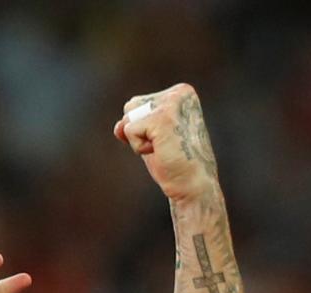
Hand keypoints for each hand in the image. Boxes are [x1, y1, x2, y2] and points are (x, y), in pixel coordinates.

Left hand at [113, 83, 219, 202]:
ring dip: (138, 139)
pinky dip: (138, 147)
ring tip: (161, 147)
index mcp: (181, 92)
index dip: (142, 127)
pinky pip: (129, 131)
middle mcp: (179, 93)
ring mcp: (172, 103)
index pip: (137, 103)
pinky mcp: (162, 117)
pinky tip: (160, 151)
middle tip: (163, 144)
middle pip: (130, 107)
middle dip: (138, 131)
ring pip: (128, 118)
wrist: (191, 182)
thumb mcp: (152, 135)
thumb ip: (136, 122)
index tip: (165, 138)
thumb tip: (119, 126)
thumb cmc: (173, 160)